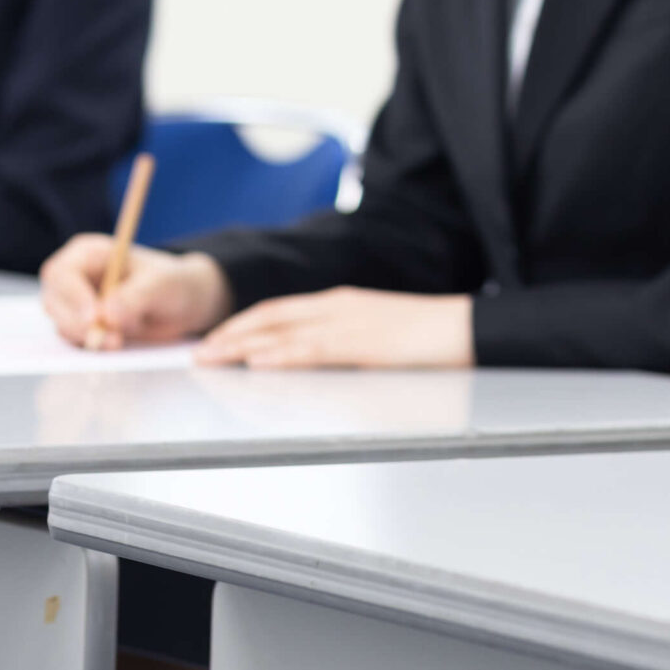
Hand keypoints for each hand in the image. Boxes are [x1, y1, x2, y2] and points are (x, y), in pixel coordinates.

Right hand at [40, 234, 231, 349]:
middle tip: (112, 339)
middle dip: (78, 324)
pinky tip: (115, 345)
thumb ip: (136, 296)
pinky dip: (90, 346)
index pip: (63, 273)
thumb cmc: (172, 282)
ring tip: (119, 342)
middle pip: (54, 301)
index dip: (73, 296)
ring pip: (62, 324)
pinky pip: (74, 340)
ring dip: (86, 337)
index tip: (94, 318)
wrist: (182, 304)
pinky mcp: (82, 326)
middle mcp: (75, 276)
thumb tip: (107, 315)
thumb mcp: (162, 284)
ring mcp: (75, 303)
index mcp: (89, 253)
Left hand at [195, 288, 474, 368]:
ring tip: (213, 359)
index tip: (216, 339)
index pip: (280, 311)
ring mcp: (350, 323)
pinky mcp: (364, 343)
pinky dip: (282, 356)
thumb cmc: (431, 338)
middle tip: (199, 353)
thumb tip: (316, 365)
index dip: (244, 324)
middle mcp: (339, 307)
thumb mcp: (379, 338)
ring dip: (243, 346)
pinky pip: (314, 350)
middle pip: (272, 317)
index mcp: (343, 304)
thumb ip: (345, 347)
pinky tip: (259, 363)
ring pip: (284, 332)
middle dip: (231, 334)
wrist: (470, 328)